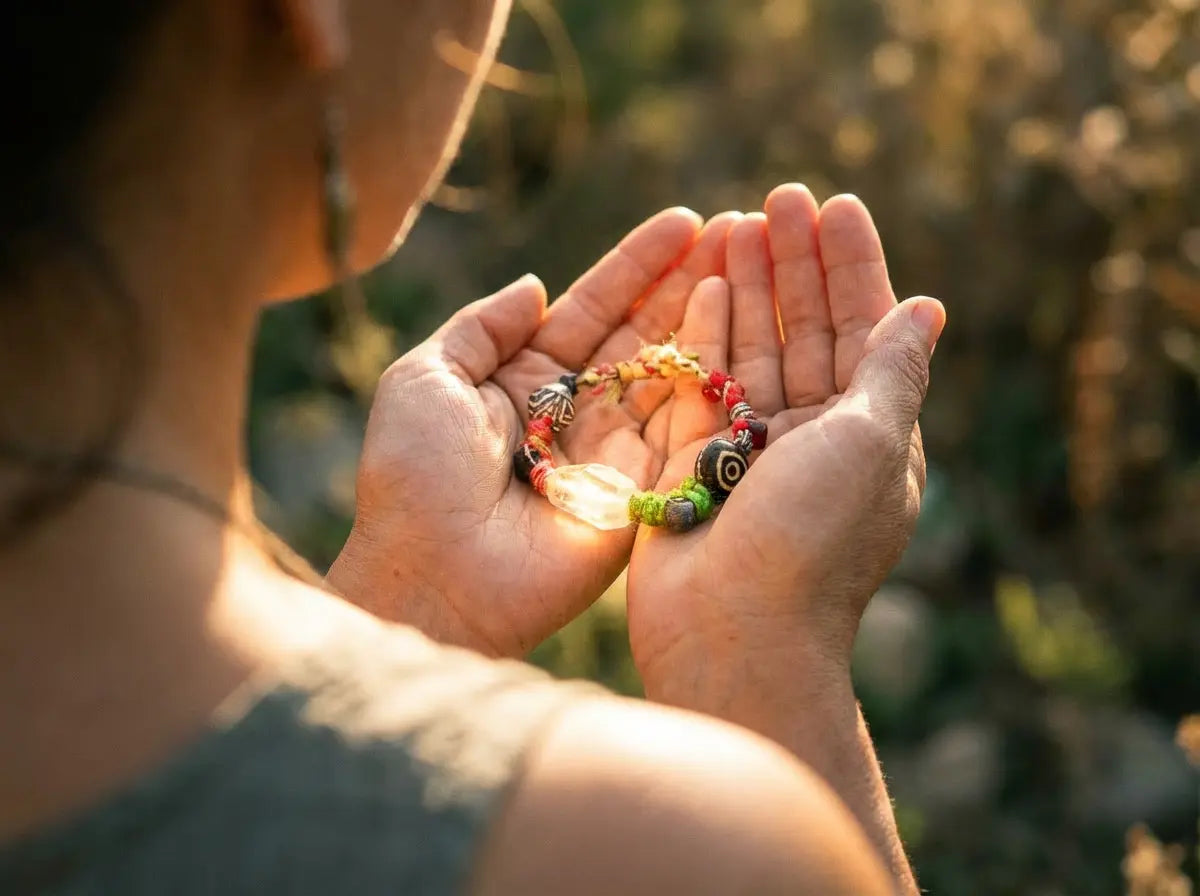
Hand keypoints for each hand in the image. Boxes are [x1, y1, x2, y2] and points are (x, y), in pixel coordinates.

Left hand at [328, 208, 739, 656]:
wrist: (432, 574)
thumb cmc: (413, 477)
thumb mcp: (425, 380)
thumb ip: (480, 328)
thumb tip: (535, 284)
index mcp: (526, 382)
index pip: (594, 309)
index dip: (638, 265)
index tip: (686, 221)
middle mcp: (579, 412)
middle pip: (646, 333)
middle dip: (691, 281)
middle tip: (742, 228)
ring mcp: (617, 452)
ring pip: (676, 371)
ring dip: (716, 315)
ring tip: (758, 260)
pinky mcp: (645, 491)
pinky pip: (688, 423)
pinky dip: (716, 373)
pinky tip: (742, 326)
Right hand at [626, 187, 945, 705]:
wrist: (732, 629)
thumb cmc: (813, 539)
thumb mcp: (871, 444)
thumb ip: (893, 372)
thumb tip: (928, 308)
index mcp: (868, 435)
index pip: (864, 331)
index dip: (852, 266)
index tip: (835, 204)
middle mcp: (813, 437)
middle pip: (804, 331)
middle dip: (794, 264)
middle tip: (779, 197)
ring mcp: (750, 449)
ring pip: (751, 351)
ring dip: (746, 287)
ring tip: (733, 222)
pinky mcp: (696, 460)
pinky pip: (701, 384)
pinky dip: (703, 333)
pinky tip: (700, 283)